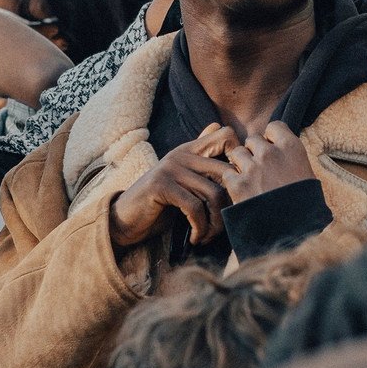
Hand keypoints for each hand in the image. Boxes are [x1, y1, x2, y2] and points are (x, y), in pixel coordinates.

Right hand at [110, 124, 237, 247]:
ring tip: (209, 236)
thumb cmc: (161, 202)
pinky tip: (197, 238)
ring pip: (214, 193)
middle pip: (227, 171)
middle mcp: (182, 154)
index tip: (237, 186)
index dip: (240, 157)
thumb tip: (220, 129)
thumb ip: (202, 160)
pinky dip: (200, 228)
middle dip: (232, 203)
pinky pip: (194, 207)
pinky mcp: (161, 186)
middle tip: (224, 224)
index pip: (226, 135)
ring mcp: (171, 168)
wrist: (126, 218)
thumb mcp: (183, 178)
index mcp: (190, 150)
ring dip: (216, 222)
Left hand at [223, 121, 315, 203]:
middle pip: (253, 140)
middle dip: (254, 152)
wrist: (295, 232)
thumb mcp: (306, 175)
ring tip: (250, 180)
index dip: (271, 138)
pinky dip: (232, 182)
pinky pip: (227, 173)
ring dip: (241, 164)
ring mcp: (253, 168)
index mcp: (292, 147)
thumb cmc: (306, 206)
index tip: (272, 149)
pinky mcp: (238, 185)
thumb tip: (279, 151)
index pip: (274, 126)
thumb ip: (290, 158)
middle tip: (260, 169)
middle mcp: (271, 153)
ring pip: (238, 153)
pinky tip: (241, 192)